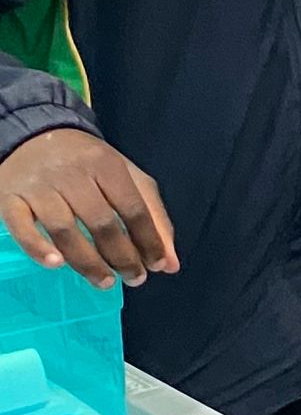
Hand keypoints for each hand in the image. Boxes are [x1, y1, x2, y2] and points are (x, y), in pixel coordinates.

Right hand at [0, 128, 177, 287]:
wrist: (31, 133)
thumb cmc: (87, 163)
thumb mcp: (126, 177)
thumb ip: (153, 216)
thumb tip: (171, 264)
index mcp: (105, 165)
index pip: (132, 209)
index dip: (148, 241)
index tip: (158, 266)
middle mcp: (71, 174)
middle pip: (101, 223)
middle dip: (122, 257)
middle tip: (134, 279)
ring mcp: (38, 186)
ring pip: (63, 229)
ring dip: (87, 262)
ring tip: (105, 281)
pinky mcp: (10, 197)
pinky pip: (21, 227)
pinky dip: (37, 248)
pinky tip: (56, 264)